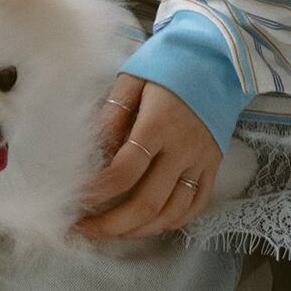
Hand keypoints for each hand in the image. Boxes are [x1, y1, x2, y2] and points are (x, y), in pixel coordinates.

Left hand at [74, 73, 220, 239]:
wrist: (217, 59)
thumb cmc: (168, 65)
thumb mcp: (133, 78)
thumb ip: (112, 113)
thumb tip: (92, 150)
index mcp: (158, 124)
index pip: (125, 171)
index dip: (97, 191)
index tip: (73, 200)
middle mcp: (182, 149)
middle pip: (148, 202)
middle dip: (112, 224)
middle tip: (84, 229)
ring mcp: (201, 161)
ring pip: (172, 213)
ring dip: (139, 230)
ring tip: (111, 232)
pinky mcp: (213, 166)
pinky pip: (195, 206)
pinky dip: (171, 223)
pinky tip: (148, 224)